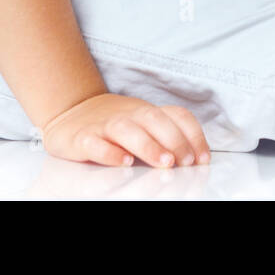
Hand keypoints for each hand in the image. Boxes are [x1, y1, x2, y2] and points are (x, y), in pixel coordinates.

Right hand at [38, 93, 211, 167]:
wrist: (72, 113)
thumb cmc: (117, 124)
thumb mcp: (143, 125)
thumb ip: (165, 137)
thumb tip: (195, 160)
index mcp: (148, 112)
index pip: (177, 115)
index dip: (193, 135)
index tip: (203, 158)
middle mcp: (129, 115)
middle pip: (154, 119)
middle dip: (174, 139)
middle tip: (186, 162)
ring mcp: (105, 125)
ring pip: (127, 129)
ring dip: (148, 145)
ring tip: (164, 162)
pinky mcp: (82, 138)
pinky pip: (95, 143)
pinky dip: (109, 152)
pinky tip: (122, 162)